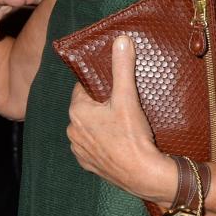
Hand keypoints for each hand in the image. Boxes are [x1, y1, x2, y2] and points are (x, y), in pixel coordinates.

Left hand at [66, 35, 173, 203]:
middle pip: (86, 109)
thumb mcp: (128, 97)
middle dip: (101, 106)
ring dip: (101, 125)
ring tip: (122, 125)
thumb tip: (121, 39)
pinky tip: (118, 142)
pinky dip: (102, 143)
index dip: (100, 86)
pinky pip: (93, 147)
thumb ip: (123, 67)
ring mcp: (79, 150)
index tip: (115, 88)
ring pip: (89, 128)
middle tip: (122, 105)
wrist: (144, 175)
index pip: (83, 89)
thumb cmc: (133, 136)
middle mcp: (71, 131)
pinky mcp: (88, 166)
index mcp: (76, 112)